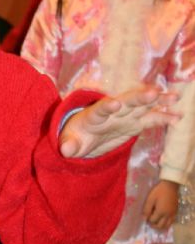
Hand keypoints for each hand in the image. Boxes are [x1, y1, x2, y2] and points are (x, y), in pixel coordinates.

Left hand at [59, 86, 179, 158]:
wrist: (84, 134)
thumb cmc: (75, 138)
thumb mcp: (69, 143)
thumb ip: (68, 145)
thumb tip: (65, 150)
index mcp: (94, 115)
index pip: (100, 109)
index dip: (107, 106)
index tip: (115, 104)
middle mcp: (112, 111)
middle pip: (126, 102)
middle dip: (139, 98)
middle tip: (153, 93)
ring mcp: (125, 115)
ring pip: (142, 105)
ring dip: (158, 101)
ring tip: (175, 97)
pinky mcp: (134, 122)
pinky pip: (150, 119)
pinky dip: (164, 117)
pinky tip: (178, 117)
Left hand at [143, 179, 178, 230]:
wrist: (170, 185)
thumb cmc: (159, 191)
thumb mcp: (150, 199)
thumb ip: (146, 209)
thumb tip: (144, 218)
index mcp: (160, 212)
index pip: (153, 221)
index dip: (148, 220)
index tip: (146, 216)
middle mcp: (167, 215)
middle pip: (160, 226)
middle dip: (153, 225)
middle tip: (150, 220)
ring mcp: (172, 214)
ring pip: (167, 226)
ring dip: (160, 226)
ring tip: (156, 221)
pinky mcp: (176, 212)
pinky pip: (172, 222)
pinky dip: (166, 223)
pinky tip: (163, 219)